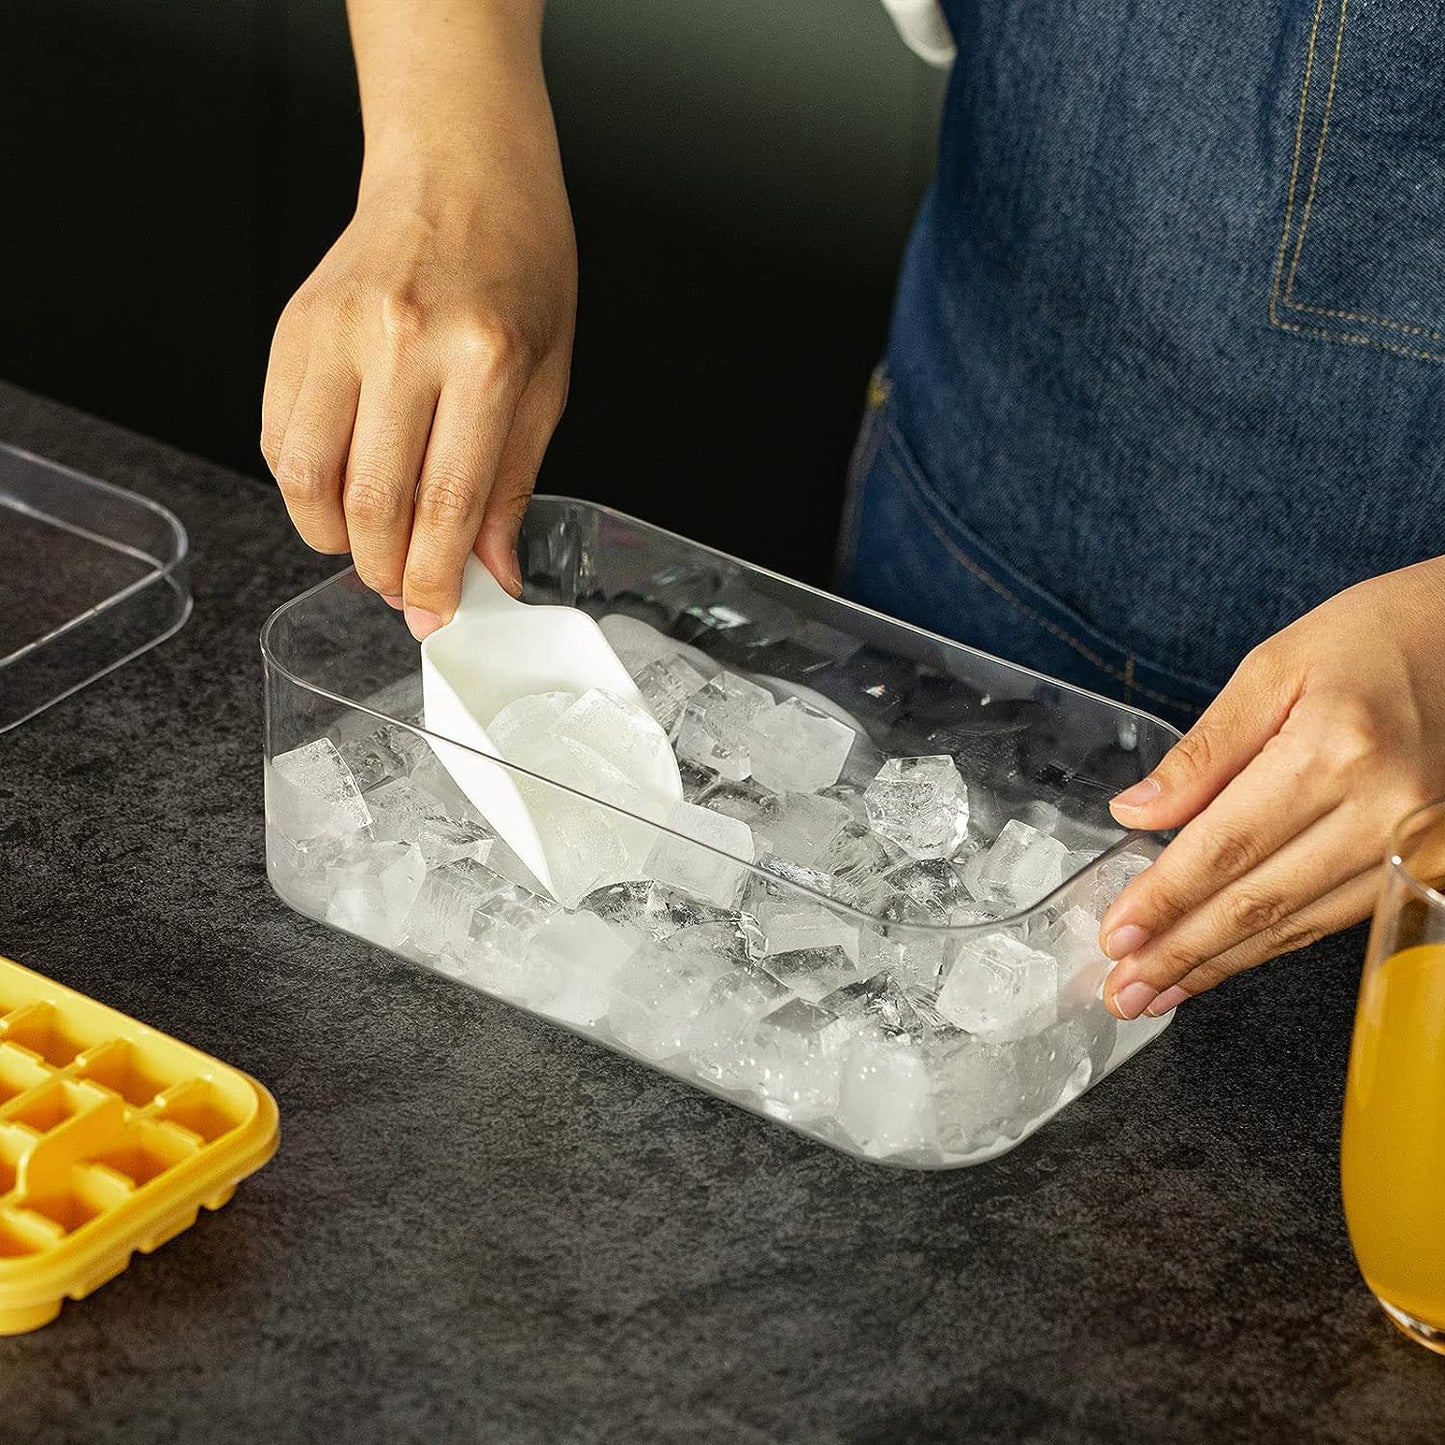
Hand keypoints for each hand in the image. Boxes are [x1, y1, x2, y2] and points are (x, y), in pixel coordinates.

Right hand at [261, 145, 574, 638]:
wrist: (461, 171)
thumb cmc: (520, 268)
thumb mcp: (548, 381)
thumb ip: (511, 484)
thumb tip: (492, 573)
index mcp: (485, 359)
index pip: (445, 505)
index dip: (434, 579)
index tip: (435, 613)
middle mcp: (402, 341)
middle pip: (370, 503)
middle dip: (383, 571)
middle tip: (402, 590)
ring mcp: (337, 330)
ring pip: (304, 476)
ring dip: (331, 536)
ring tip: (367, 546)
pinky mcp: (293, 326)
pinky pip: (276, 432)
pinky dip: (301, 484)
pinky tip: (338, 489)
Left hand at [1098, 557, 1444, 1018]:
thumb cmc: (1373, 638)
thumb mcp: (1273, 668)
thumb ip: (1204, 751)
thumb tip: (1135, 813)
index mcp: (1335, 748)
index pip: (1226, 845)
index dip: (1165, 898)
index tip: (1116, 936)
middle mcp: (1383, 807)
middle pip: (1261, 900)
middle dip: (1181, 952)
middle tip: (1123, 991)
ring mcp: (1415, 843)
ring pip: (1300, 924)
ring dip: (1222, 965)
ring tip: (1158, 991)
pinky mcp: (1431, 863)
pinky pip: (1338, 918)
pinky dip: (1275, 946)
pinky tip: (1227, 962)